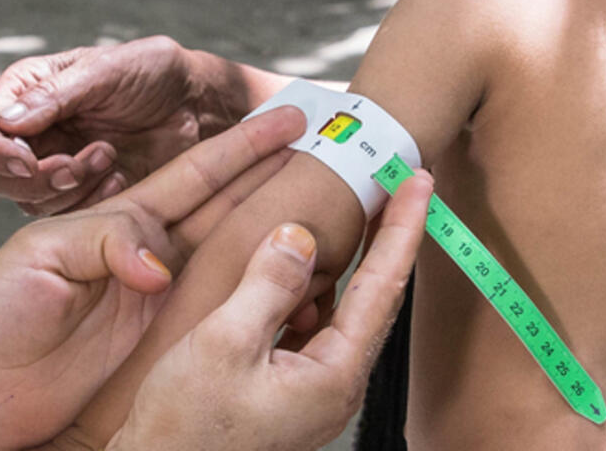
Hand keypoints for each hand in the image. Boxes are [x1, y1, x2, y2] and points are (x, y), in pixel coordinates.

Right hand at [0, 37, 280, 214]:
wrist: (198, 105)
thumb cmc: (155, 72)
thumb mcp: (109, 70)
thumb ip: (59, 95)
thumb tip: (8, 122)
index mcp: (28, 90)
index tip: (28, 161)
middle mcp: (31, 129)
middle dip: (31, 177)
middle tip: (74, 167)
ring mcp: (52, 163)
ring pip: (23, 200)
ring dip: (64, 189)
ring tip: (109, 160)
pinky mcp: (78, 194)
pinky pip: (61, 217)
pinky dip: (87, 205)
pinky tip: (119, 179)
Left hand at [0, 105, 304, 450]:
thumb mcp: (42, 257)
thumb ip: (106, 242)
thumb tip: (164, 266)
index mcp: (122, 219)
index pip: (198, 172)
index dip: (244, 145)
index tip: (289, 117)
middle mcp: (150, 254)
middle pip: (230, 206)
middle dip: (279, 175)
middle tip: (331, 150)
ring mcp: (159, 301)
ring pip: (235, 258)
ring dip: (279, 232)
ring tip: (329, 210)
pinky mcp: (161, 347)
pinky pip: (219, 315)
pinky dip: (258, 299)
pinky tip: (292, 288)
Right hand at [103, 170, 432, 450]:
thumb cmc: (187, 427)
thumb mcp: (225, 342)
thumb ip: (268, 284)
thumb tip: (299, 236)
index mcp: (332, 375)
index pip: (382, 285)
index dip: (402, 227)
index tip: (419, 179)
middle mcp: (334, 383)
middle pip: (374, 294)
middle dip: (390, 234)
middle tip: (402, 181)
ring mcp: (313, 388)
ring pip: (344, 306)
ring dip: (354, 255)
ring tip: (363, 208)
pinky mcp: (288, 387)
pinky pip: (316, 321)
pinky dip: (318, 282)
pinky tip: (302, 262)